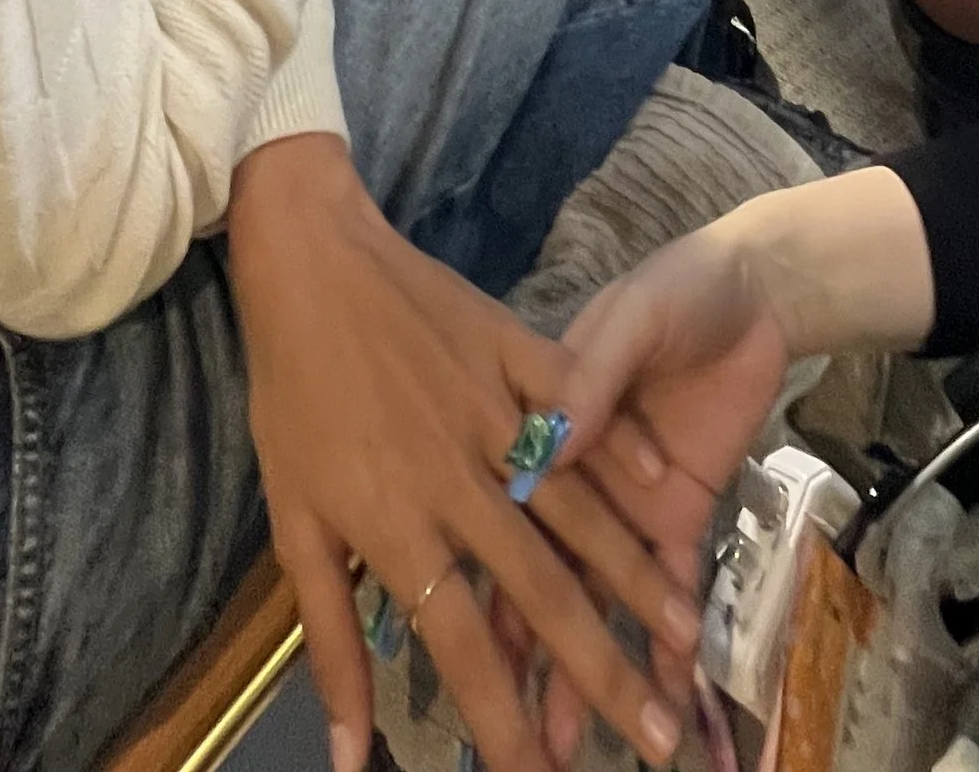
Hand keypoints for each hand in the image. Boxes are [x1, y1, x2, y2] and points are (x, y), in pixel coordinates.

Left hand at [229, 138, 697, 771]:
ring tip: (685, 635)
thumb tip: (345, 749)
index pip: (463, 642)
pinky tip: (669, 494)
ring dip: (633, 574)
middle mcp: (455, 476)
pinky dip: (625, 450)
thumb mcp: (293, 519)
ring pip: (576, 505)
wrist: (310, 256)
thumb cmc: (293, 395)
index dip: (505, 719)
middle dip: (602, 668)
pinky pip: (581, 408)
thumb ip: (328, 635)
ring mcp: (493, 408)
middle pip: (540, 587)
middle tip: (656, 736)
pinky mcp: (516, 348)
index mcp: (398, 522)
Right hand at [517, 238, 792, 762]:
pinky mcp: (682, 518)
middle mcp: (576, 487)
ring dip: (593, 673)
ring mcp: (629, 511)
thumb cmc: (675, 290)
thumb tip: (551, 442)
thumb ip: (590, 374)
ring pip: (601, 603)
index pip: (504, 524)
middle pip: (544, 583)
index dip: (487, 591)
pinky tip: (672, 698)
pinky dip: (670, 643)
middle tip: (520, 741)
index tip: (468, 661)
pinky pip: (671, 589)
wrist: (756, 288)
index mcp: (543, 432)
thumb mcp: (629, 318)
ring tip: (572, 746)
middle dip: (529, 660)